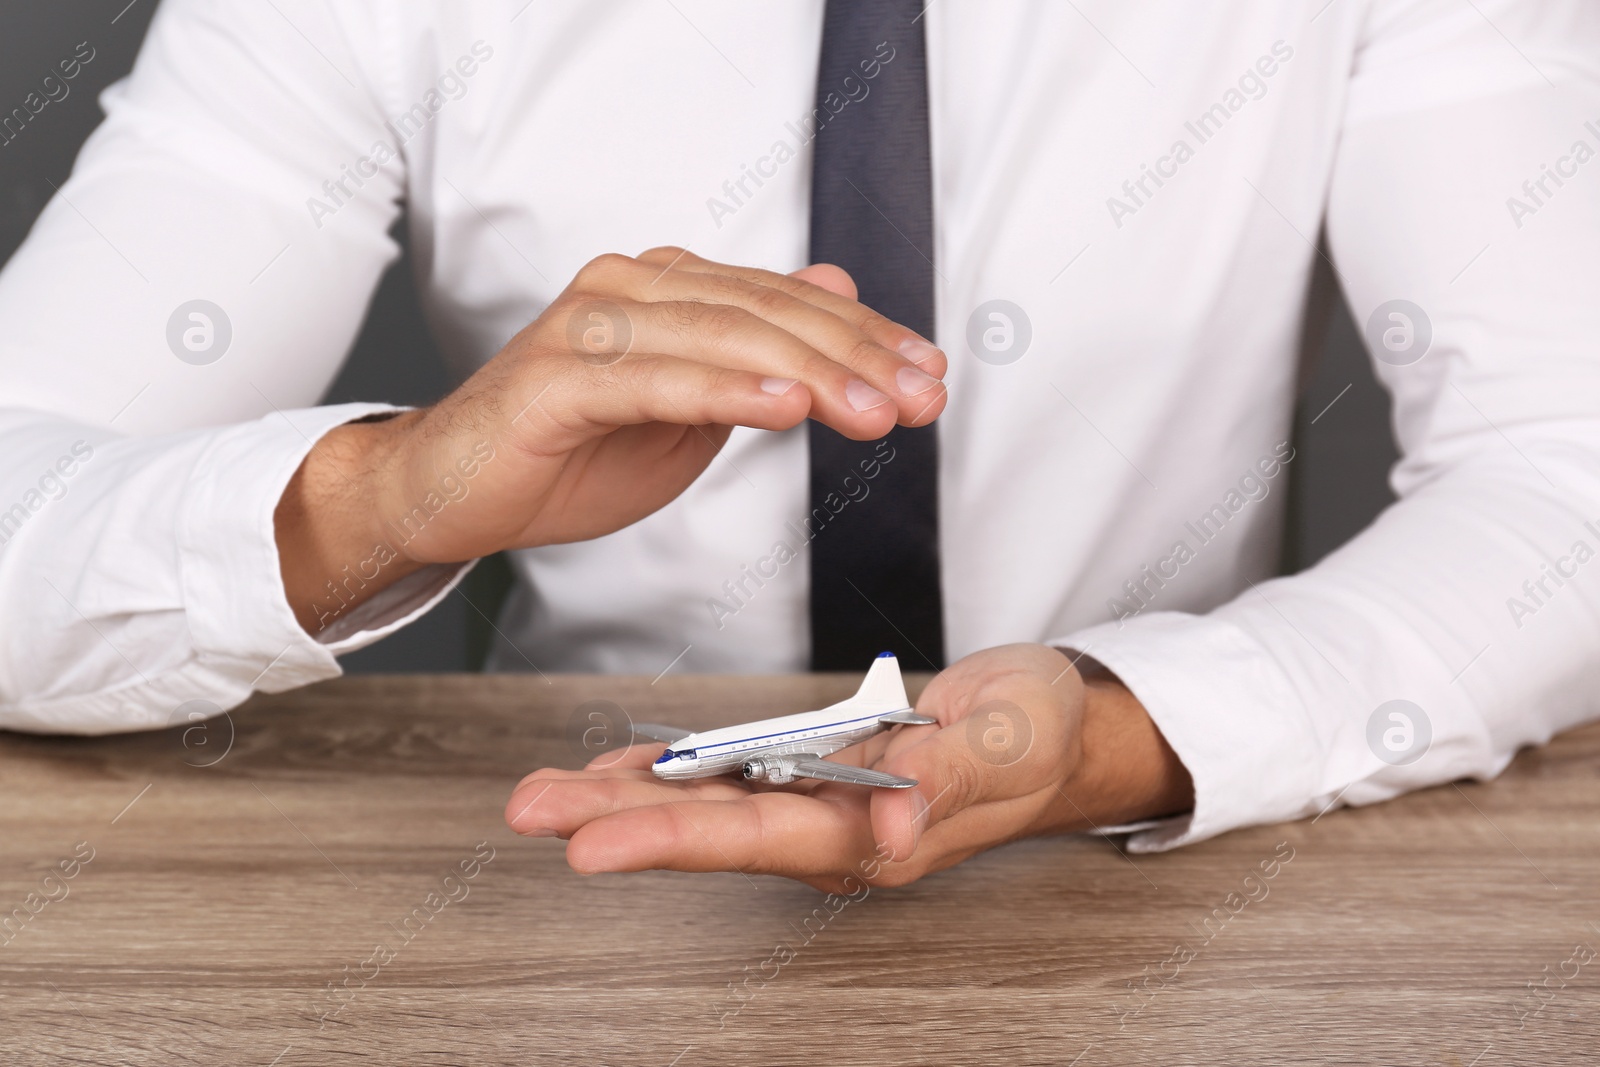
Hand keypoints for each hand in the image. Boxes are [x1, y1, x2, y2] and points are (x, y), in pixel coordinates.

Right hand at [274, 247, 946, 631]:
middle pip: (767, 312)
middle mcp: (633, 288)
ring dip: (809, 373)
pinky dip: (724, 390)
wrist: (452, 492)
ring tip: (873, 411)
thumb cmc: (568, 454)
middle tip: (917, 397)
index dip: (867, 337)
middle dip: (856, 357)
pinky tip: (782, 407)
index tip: (928, 375)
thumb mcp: (691, 409)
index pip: (788, 302)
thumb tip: (836, 290)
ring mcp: (591, 326)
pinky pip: (655, 379)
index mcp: (670, 290)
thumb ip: (759, 354)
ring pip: (723, 337)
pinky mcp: (556, 378)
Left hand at [503, 644, 1193, 891]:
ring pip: (708, 805)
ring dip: (623, 800)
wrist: (1053, 724)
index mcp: (880, 835)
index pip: (761, 839)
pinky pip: (730, 776)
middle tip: (529, 810)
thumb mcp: (1014, 739)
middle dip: (615, 823)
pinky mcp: (815, 773)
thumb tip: (895, 818)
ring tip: (544, 792)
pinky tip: (615, 769)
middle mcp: (836, 832)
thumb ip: (954, 776)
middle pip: (710, 831)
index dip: (674, 840)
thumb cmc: (1042, 731)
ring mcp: (821, 805)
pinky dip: (670, 771)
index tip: (591, 848)